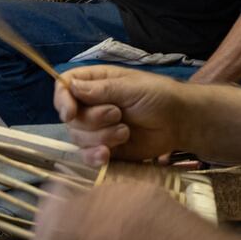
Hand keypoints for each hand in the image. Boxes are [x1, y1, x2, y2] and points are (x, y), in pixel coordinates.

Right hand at [54, 65, 187, 164]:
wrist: (178, 122)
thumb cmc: (158, 96)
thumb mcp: (132, 88)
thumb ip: (102, 90)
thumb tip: (71, 87)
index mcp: (95, 82)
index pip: (65, 87)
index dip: (62, 100)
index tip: (70, 113)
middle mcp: (91, 105)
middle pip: (70, 117)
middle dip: (92, 120)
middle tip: (118, 115)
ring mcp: (96, 128)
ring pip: (78, 138)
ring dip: (100, 137)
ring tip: (125, 132)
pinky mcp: (104, 148)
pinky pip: (87, 156)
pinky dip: (94, 157)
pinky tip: (106, 156)